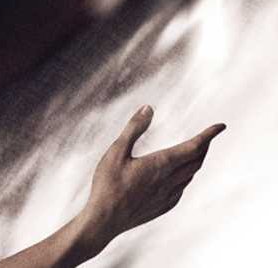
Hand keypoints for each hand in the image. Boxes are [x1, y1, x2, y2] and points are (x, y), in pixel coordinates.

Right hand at [75, 105, 224, 254]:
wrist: (106, 219)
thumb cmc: (107, 184)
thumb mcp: (116, 151)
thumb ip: (134, 129)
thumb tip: (148, 108)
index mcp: (160, 164)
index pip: (194, 147)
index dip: (208, 135)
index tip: (220, 126)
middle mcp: (170, 180)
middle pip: (197, 161)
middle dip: (205, 146)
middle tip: (208, 135)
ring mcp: (169, 195)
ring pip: (191, 175)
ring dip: (197, 161)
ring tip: (195, 152)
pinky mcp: (165, 206)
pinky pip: (182, 188)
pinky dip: (187, 176)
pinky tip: (179, 175)